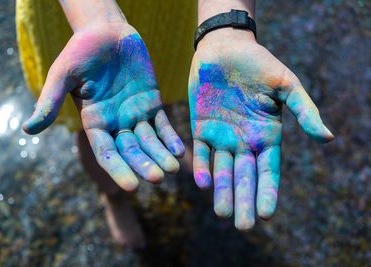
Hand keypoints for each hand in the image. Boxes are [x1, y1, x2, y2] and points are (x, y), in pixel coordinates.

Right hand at [23, 23, 184, 191]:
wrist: (106, 31)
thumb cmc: (81, 50)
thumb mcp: (63, 74)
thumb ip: (50, 101)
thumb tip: (27, 130)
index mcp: (94, 122)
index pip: (106, 153)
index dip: (118, 169)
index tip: (132, 186)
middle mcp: (116, 123)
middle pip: (131, 151)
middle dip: (144, 165)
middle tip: (158, 178)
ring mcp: (135, 114)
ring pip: (150, 141)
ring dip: (161, 155)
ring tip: (173, 169)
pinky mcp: (151, 102)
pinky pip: (162, 124)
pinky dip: (170, 137)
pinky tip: (179, 149)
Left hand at [189, 29, 333, 229]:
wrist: (224, 48)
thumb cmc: (258, 63)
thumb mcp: (286, 84)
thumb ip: (304, 110)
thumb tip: (327, 138)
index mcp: (266, 135)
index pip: (268, 170)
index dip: (267, 191)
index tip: (266, 214)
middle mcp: (243, 141)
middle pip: (245, 177)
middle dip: (244, 200)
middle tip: (244, 226)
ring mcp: (221, 136)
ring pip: (222, 170)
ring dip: (222, 191)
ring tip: (223, 213)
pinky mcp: (200, 127)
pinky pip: (200, 152)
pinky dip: (200, 166)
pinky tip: (201, 183)